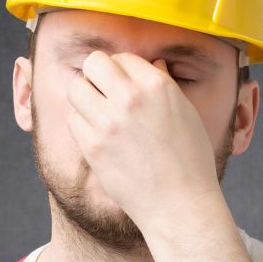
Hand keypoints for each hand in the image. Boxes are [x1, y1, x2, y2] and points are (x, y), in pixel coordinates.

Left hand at [65, 50, 223, 230]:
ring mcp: (108, 123)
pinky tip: (98, 135)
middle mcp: (130, 99)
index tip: (126, 86)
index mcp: (157, 86)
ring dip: (85, 97)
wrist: (179, 204)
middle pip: (93, 63)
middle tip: (105, 93)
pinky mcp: (92, 147)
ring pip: (76, 88)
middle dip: (97, 75)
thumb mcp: (187, 114)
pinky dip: (81, 124)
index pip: (123, 57)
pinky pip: (72, 120)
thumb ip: (166, 84)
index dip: (123, 70)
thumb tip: (154, 63)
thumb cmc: (190, 161)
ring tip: (98, 113)